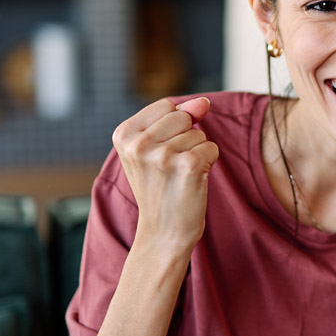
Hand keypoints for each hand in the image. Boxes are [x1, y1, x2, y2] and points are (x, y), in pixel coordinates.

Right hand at [111, 96, 219, 250]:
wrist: (163, 233)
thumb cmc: (160, 188)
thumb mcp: (155, 148)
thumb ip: (178, 117)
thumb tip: (204, 101)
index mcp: (123, 134)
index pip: (166, 106)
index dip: (174, 127)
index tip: (160, 153)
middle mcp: (138, 143)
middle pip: (183, 117)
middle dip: (186, 138)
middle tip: (171, 168)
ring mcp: (162, 155)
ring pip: (199, 134)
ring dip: (197, 153)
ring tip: (179, 177)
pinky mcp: (187, 166)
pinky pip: (212, 148)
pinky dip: (208, 163)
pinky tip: (192, 181)